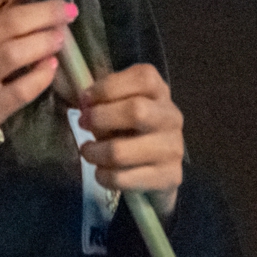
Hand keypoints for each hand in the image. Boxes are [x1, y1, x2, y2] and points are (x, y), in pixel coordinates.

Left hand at [71, 63, 182, 218]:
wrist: (154, 170)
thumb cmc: (128, 129)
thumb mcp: (117, 105)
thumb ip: (102, 97)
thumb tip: (83, 101)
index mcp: (160, 92)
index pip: (143, 78)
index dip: (107, 88)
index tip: (85, 101)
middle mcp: (172, 117)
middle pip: (136, 111)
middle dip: (100, 118)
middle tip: (83, 124)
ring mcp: (174, 148)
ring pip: (122, 150)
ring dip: (95, 152)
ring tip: (88, 151)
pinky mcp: (169, 176)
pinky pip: (123, 178)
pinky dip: (103, 176)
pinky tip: (101, 172)